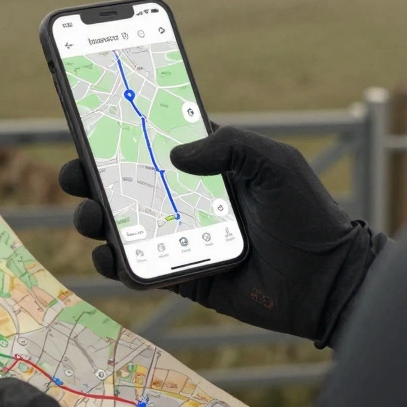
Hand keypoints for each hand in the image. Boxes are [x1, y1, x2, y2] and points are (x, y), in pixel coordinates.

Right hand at [60, 126, 388, 347]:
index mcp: (206, 167)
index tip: (89, 124)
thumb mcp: (275, 163)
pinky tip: (112, 256)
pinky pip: (137, 271)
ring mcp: (179, 239)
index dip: (117, 135)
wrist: (329, 282)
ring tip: (92, 216)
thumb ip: (231, 146)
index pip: (151, 144)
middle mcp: (185, 201)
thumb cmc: (307, 215)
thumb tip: (174, 153)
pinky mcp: (181, 278)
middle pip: (122, 185)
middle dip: (90, 177)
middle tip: (76, 174)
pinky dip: (116, 264)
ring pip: (120, 227)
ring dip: (95, 219)